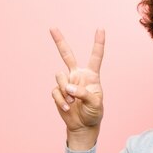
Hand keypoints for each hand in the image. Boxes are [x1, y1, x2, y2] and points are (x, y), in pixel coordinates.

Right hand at [50, 28, 104, 150]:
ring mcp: (67, 83)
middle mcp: (77, 75)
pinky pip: (56, 91)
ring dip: (66, 91)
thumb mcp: (95, 104)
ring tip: (73, 102)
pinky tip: (67, 107)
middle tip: (52, 27)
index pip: (95, 56)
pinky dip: (61, 100)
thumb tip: (69, 87)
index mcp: (91, 75)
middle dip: (59, 41)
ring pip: (60, 77)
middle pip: (67, 54)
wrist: (83, 126)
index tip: (100, 28)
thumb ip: (84, 93)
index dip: (98, 43)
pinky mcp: (58, 92)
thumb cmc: (93, 113)